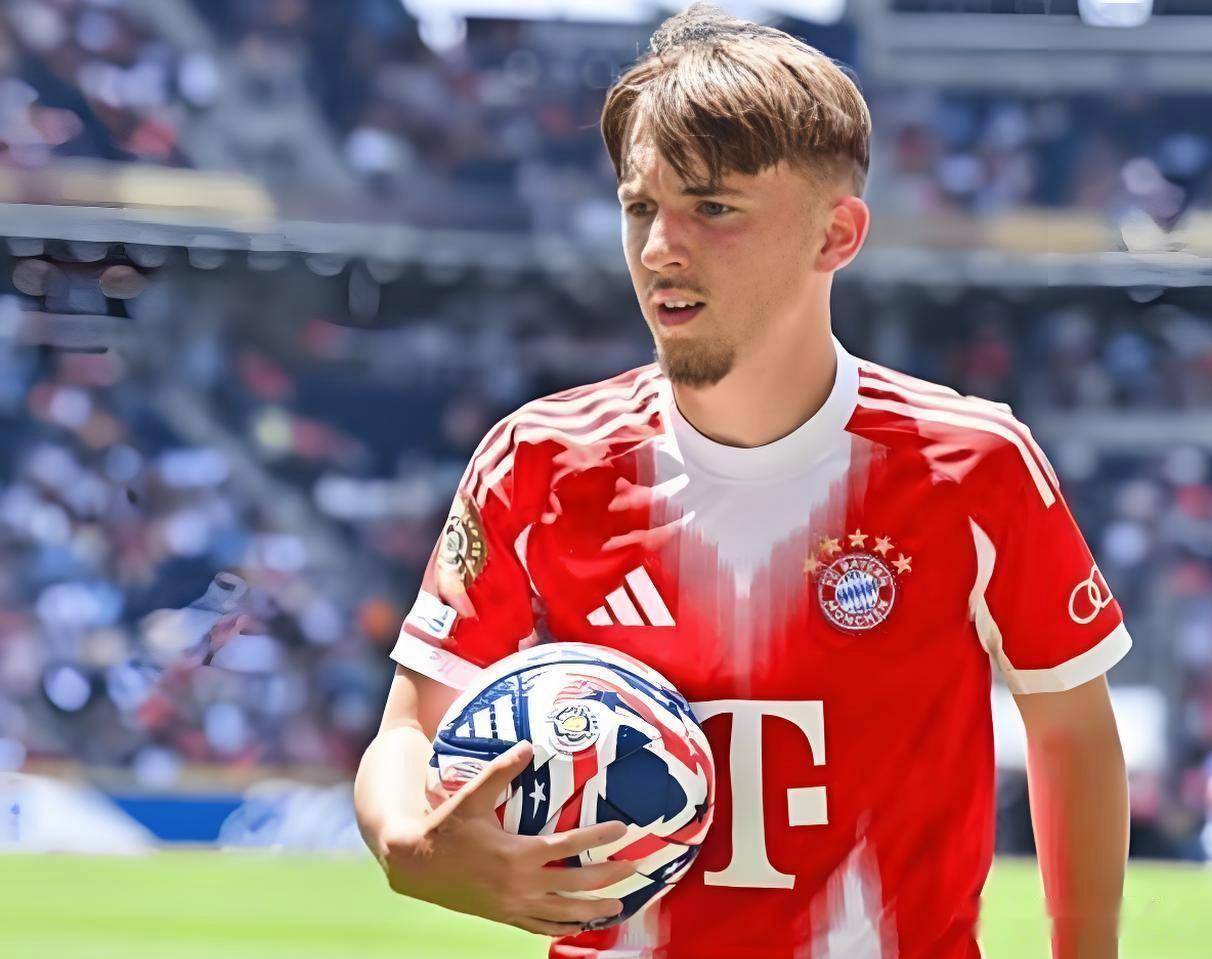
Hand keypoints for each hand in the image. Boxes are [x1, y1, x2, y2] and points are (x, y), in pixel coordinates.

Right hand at [376, 741, 636, 935]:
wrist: (416, 866)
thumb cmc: (446, 827)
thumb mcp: (471, 796)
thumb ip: (500, 770)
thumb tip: (528, 746)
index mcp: (517, 853)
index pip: (569, 847)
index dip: (599, 837)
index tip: (623, 829)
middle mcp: (520, 884)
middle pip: (576, 884)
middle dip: (610, 877)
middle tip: (636, 867)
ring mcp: (513, 904)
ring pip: (564, 914)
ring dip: (594, 910)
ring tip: (620, 906)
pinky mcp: (505, 916)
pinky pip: (541, 926)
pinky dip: (564, 927)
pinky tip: (580, 925)